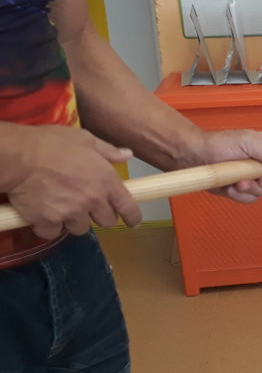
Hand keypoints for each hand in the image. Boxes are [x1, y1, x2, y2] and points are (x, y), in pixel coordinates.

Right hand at [5, 124, 138, 236]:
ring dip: (73, 221)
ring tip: (60, 206)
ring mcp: (71, 213)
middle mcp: (92, 200)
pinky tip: (42, 214)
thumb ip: (107, 151)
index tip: (133, 222)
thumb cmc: (50, 144)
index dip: (132, 217)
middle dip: (98, 216)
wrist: (18, 157)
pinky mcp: (49, 222)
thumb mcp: (84, 139)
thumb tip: (128, 155)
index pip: (128, 207)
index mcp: (105, 181)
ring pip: (80, 228)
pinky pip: (53, 232)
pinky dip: (48, 227)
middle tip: (85, 206)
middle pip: (106, 222)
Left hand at [185, 130, 261, 202]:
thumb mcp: (248, 141)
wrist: (193, 156)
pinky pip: (250, 199)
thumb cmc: (219, 143)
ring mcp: (253, 178)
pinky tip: (230, 187)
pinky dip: (241, 196)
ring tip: (238, 182)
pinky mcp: (240, 190)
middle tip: (260, 181)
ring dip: (252, 190)